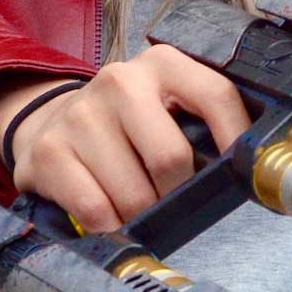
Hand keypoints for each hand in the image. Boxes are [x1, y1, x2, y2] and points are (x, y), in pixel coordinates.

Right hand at [0, 44, 250, 232]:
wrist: (48, 126)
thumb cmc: (126, 129)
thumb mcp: (165, 110)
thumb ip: (202, 129)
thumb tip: (243, 174)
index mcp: (162, 65)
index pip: (216, 95)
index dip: (235, 140)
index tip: (239, 175)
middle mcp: (120, 81)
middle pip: (171, 158)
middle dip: (175, 195)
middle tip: (168, 201)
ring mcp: (80, 114)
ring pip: (133, 194)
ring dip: (139, 216)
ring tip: (132, 206)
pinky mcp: (49, 150)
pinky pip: (95, 210)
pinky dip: (107, 226)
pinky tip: (105, 214)